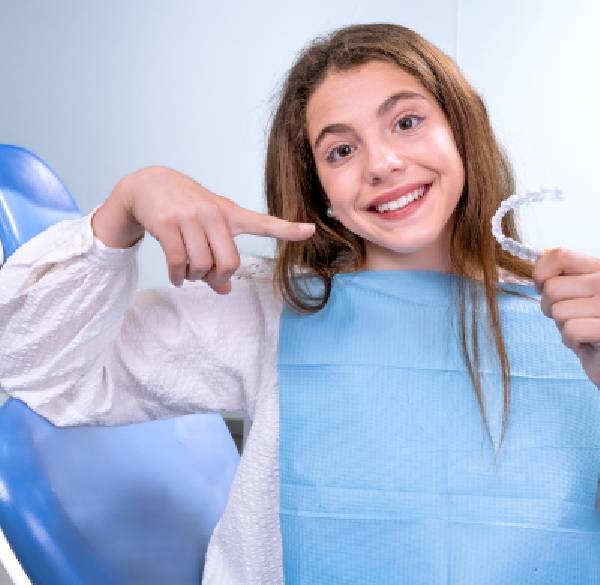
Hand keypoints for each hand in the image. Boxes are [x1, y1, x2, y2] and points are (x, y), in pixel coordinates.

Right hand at [94, 166, 315, 293]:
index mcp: (229, 213)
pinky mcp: (167, 223)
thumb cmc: (185, 208)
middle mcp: (213, 213)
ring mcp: (190, 217)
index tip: (310, 230)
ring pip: (201, 266)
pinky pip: (178, 263)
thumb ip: (219, 257)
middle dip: (218, 278)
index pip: (263, 222)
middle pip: (229, 262)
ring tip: (187, 272)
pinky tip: (176, 276)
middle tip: (208, 277)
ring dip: (194, 278)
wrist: (148, 185)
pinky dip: (177, 277)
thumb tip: (224, 291)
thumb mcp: (208, 227)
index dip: (287, 229)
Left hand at [532, 248, 599, 386]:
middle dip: (551, 307)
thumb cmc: (591, 325)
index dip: (540, 274)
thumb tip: (537, 256)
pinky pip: (571, 330)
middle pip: (552, 288)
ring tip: (582, 330)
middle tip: (571, 317)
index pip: (559, 255)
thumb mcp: (578, 293)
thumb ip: (563, 275)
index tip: (542, 288)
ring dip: (563, 326)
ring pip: (558, 311)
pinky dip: (572, 341)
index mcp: (599, 268)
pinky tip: (588, 343)